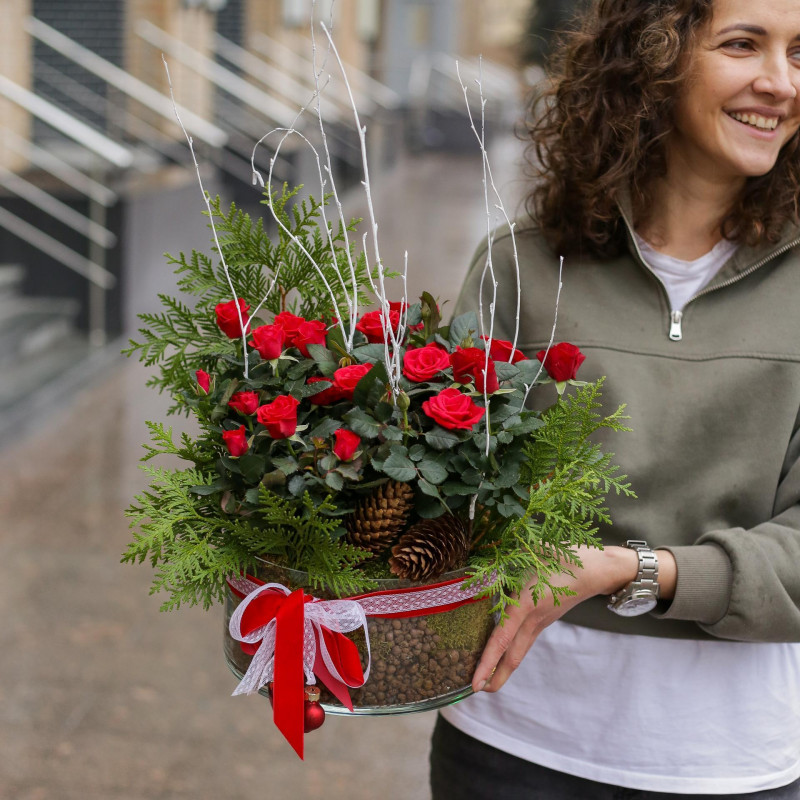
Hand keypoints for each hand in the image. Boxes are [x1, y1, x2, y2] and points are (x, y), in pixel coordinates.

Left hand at [472, 545, 674, 692]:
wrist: (596, 568)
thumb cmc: (563, 557)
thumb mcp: (531, 552)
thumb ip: (506, 555)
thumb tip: (482, 554)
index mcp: (525, 604)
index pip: (501, 639)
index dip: (487, 662)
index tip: (475, 684)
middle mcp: (532, 619)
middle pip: (512, 657)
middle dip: (494, 677)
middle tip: (477, 692)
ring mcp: (540, 622)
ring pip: (519, 651)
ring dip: (503, 668)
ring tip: (487, 678)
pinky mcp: (545, 620)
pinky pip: (525, 641)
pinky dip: (511, 652)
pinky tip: (503, 651)